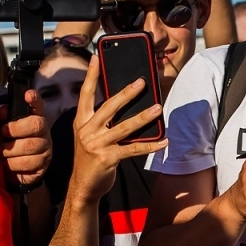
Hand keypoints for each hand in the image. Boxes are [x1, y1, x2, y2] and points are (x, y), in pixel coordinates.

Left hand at [0, 90, 52, 186]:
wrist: (6, 169)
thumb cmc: (3, 143)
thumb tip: (3, 111)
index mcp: (32, 117)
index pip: (37, 105)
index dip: (35, 99)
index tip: (28, 95)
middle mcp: (43, 132)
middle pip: (38, 125)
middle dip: (17, 128)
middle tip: (3, 133)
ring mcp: (45, 149)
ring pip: (32, 146)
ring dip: (11, 150)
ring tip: (2, 152)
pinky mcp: (43, 166)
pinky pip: (29, 164)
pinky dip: (13, 164)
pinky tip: (7, 164)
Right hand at [70, 55, 166, 203]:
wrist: (83, 187)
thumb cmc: (90, 159)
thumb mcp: (90, 136)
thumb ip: (102, 121)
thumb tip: (125, 106)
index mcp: (81, 122)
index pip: (85, 94)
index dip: (91, 76)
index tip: (97, 57)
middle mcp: (86, 131)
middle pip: (108, 107)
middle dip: (126, 93)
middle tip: (142, 82)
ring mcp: (96, 145)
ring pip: (124, 127)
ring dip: (143, 117)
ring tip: (157, 108)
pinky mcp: (107, 158)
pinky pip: (133, 149)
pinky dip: (150, 146)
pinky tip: (163, 141)